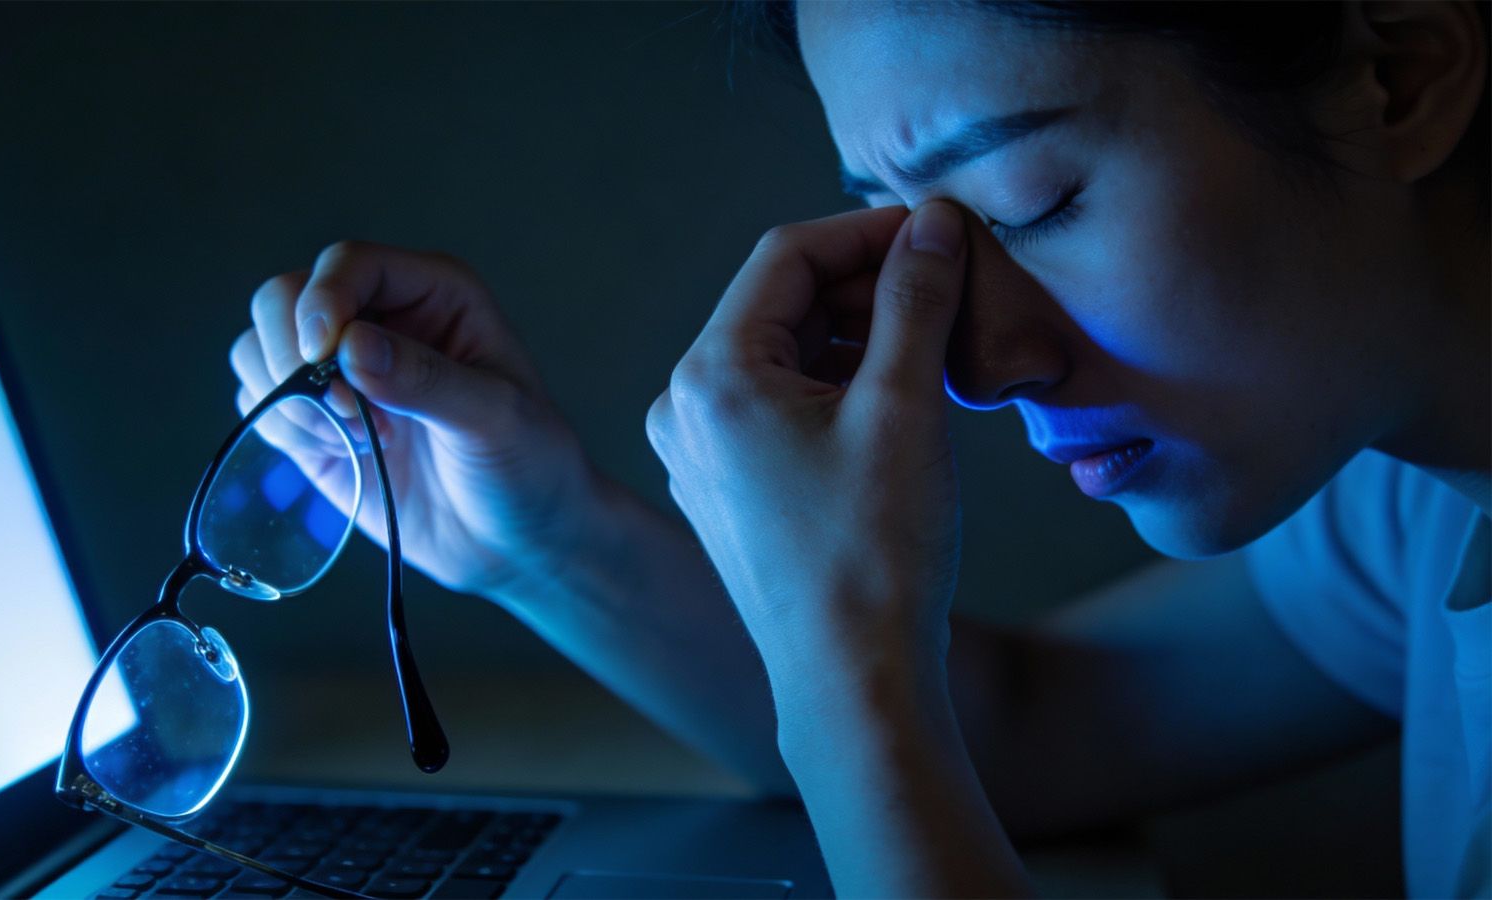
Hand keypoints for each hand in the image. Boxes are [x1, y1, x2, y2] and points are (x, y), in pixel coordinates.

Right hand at [230, 241, 599, 598]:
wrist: (516, 542)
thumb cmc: (530, 466)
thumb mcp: (495, 418)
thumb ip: (426, 379)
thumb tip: (350, 346)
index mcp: (432, 293)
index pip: (348, 264)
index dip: (322, 300)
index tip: (320, 352)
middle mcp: (380, 319)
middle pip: (283, 298)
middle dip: (294, 356)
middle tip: (346, 411)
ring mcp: (340, 371)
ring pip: (259, 349)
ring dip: (291, 400)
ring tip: (363, 440)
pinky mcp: (314, 422)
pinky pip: (259, 403)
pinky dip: (285, 430)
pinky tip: (350, 455)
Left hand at [646, 201, 970, 679]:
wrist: (854, 680)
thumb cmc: (875, 553)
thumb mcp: (903, 407)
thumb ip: (914, 300)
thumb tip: (930, 223)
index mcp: (710, 378)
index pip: (785, 257)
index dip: (866, 233)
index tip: (935, 232)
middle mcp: (686, 409)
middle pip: (780, 304)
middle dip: (865, 287)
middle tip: (946, 288)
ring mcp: (702, 453)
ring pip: (783, 356)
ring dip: (856, 337)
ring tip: (934, 345)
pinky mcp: (729, 488)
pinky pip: (779, 406)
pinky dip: (837, 386)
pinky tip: (899, 396)